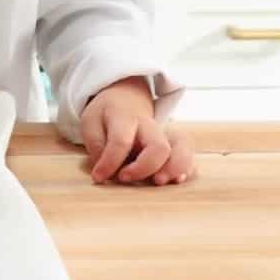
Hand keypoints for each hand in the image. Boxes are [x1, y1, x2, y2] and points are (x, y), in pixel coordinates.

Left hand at [81, 76, 195, 185]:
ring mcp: (165, 134)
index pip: (121, 141)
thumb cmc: (106, 114)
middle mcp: (149, 126)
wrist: (125, 97)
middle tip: (125, 178)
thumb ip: (96, 146)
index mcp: (124, 117)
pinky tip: (176, 180)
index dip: (110, 162)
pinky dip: (186, 169)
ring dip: (173, 168)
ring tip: (159, 182)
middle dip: (145, 168)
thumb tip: (104, 171)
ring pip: (182, 147)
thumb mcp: (91, 122)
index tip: (99, 176)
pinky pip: (189, 154)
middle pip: (158, 146)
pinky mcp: (174, 144)